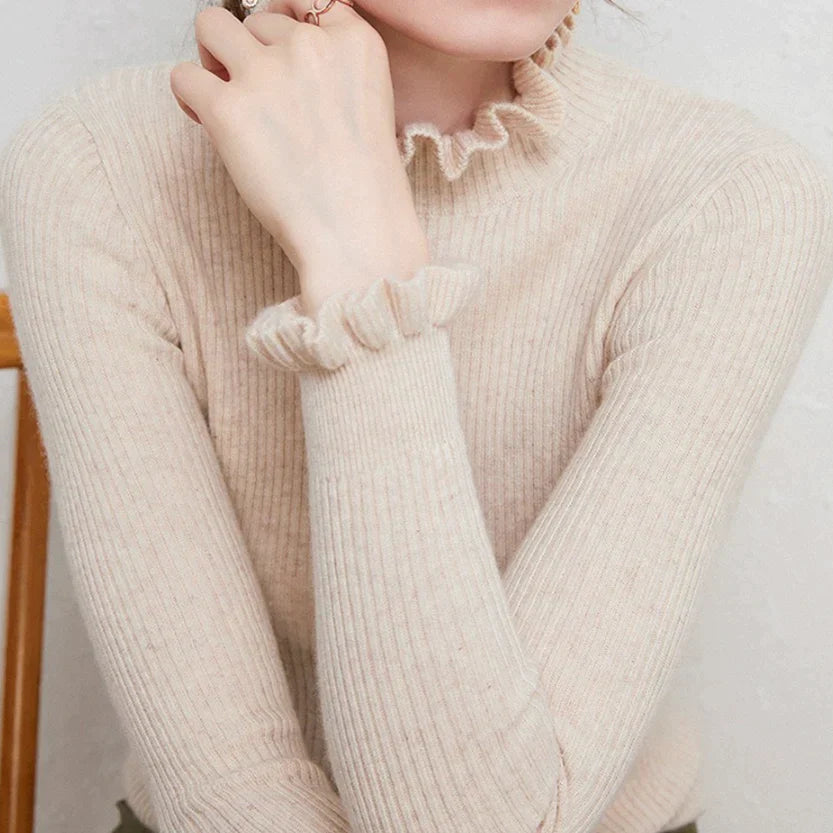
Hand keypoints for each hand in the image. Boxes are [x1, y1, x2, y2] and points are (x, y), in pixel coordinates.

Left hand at [170, 1, 429, 315]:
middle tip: (257, 97)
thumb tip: (275, 57)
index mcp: (355, 41)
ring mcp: (266, 73)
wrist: (357, 236)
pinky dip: (190, 98)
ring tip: (225, 96)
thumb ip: (334, 72)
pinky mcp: (228, 107)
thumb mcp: (371, 109)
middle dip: (251, 52)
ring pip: (210, 25)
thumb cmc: (366, 189)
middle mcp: (309, 45)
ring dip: (213, 56)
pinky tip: (206, 123)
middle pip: (257, 17)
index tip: (279, 54)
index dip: (285, 26)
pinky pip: (183, 76)